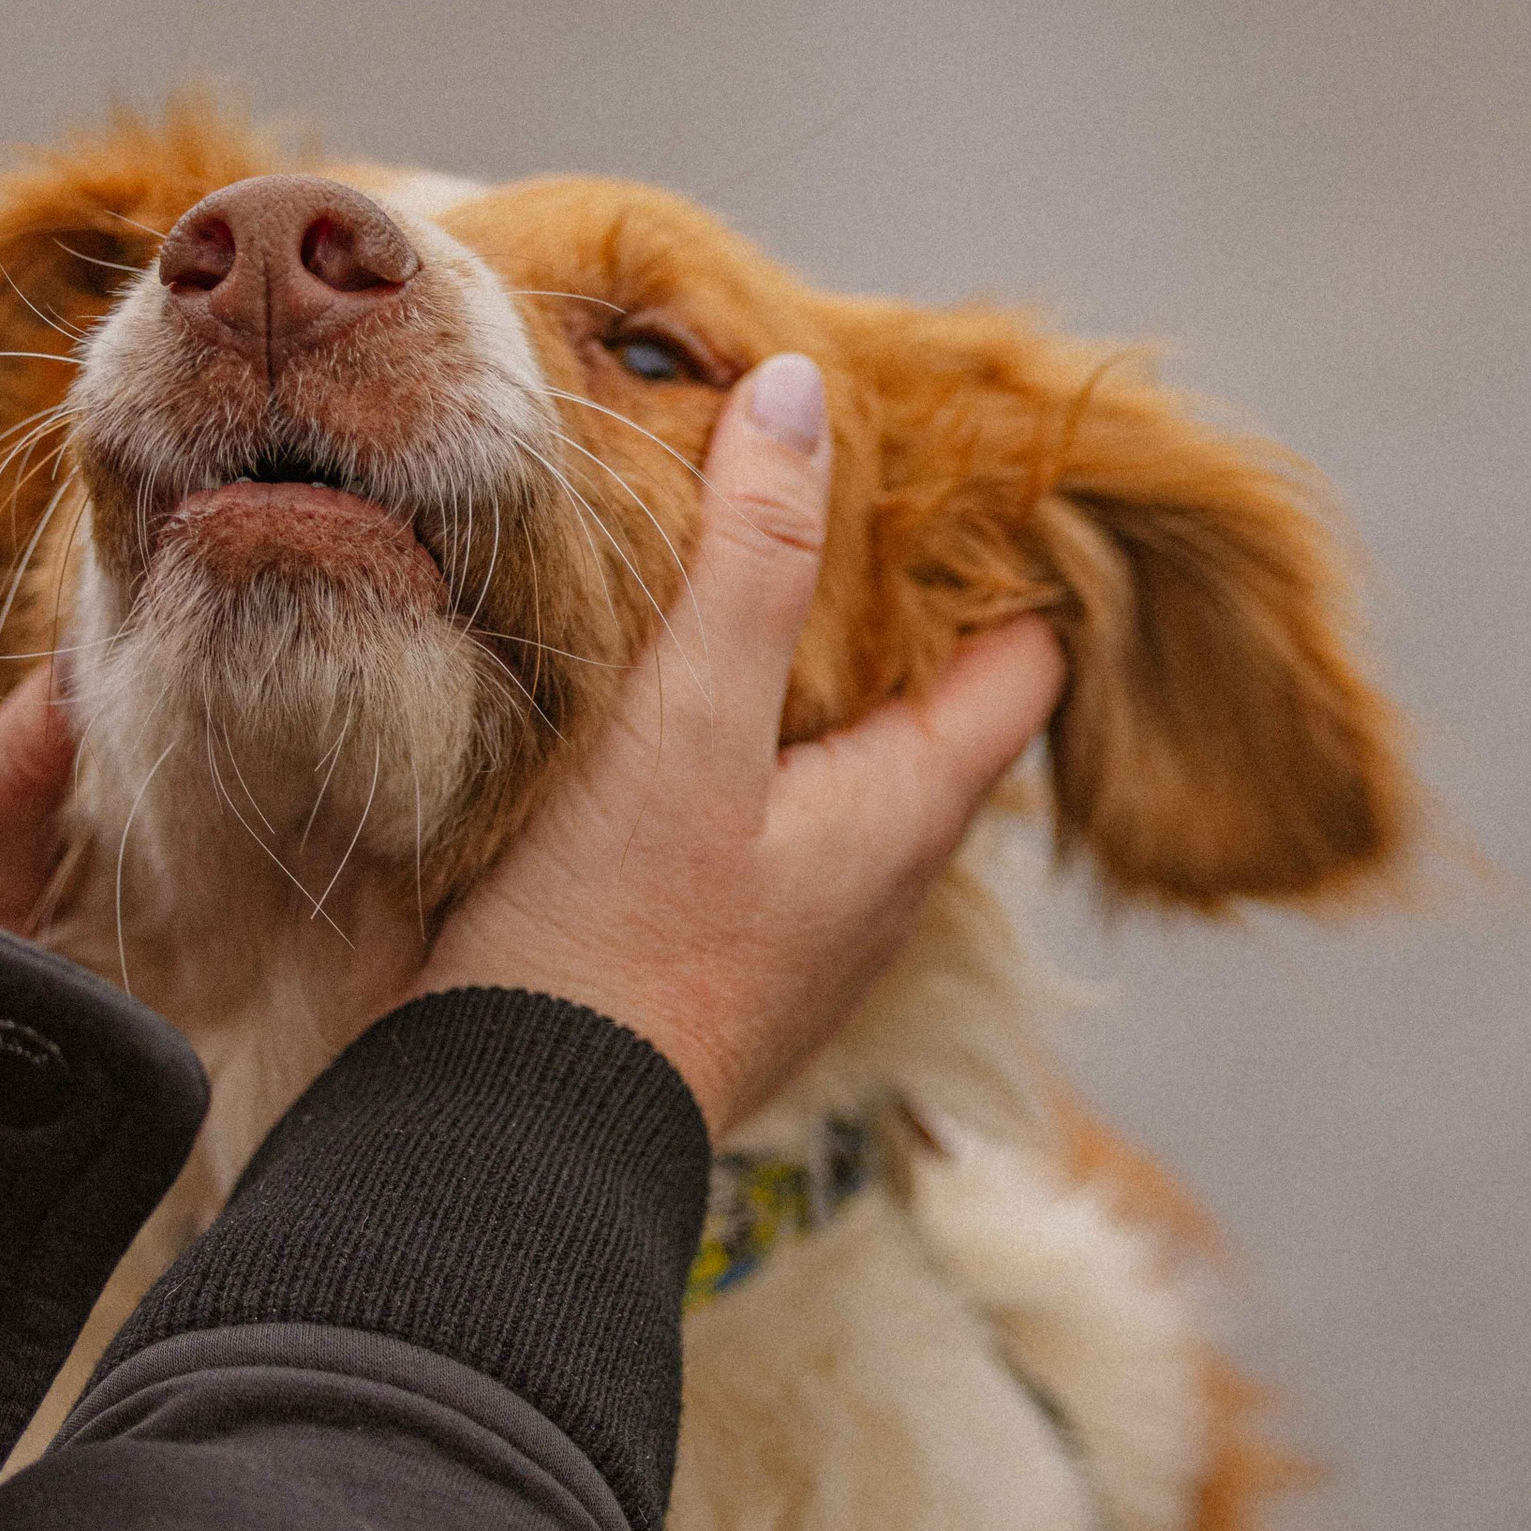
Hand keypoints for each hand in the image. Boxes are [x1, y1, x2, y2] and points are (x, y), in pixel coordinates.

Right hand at [401, 354, 1065, 1136]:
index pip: (1025, 654)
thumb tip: (802, 391)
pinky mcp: (708, 945)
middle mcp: (881, 871)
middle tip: (809, 473)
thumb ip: (753, 557)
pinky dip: (727, 736)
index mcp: (914, 808)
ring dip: (794, 665)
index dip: (999, 552)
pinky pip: (752, 810)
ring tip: (720, 556)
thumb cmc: (613, 939)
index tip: (937, 455)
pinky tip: (647, 690)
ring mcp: (798, 919)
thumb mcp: (687, 720)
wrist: (505, 1138)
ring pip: (832, 755)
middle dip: (883, 593)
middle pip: (926, 698)